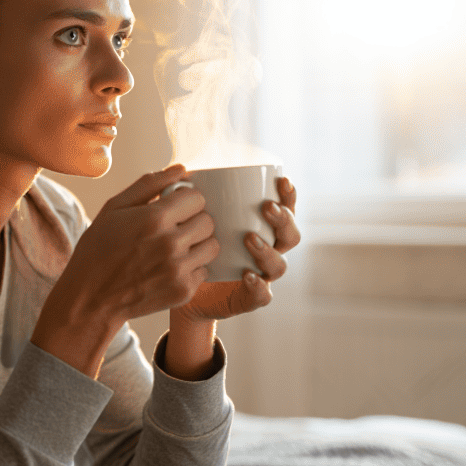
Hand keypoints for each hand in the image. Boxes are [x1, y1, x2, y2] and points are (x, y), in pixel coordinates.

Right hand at [31, 164, 220, 375]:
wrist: (91, 299)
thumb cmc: (98, 250)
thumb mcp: (114, 208)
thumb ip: (149, 185)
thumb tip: (180, 170)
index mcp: (154, 218)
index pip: (197, 198)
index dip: (185, 200)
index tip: (174, 208)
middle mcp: (171, 244)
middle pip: (208, 221)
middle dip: (193, 220)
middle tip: (174, 228)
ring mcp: (179, 270)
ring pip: (212, 246)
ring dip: (198, 244)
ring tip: (175, 247)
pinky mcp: (184, 291)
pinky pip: (205, 270)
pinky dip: (192, 267)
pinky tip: (170, 268)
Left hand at [172, 175, 299, 323]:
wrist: (174, 285)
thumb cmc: (187, 244)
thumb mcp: (190, 218)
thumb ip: (192, 196)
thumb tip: (184, 167)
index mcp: (260, 227)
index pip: (285, 209)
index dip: (289, 196)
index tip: (281, 181)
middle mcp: (266, 250)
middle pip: (290, 236)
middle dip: (284, 220)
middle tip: (267, 207)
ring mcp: (260, 275)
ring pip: (280, 265)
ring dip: (268, 251)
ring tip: (250, 239)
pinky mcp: (247, 298)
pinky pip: (263, 296)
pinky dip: (259, 287)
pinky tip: (248, 275)